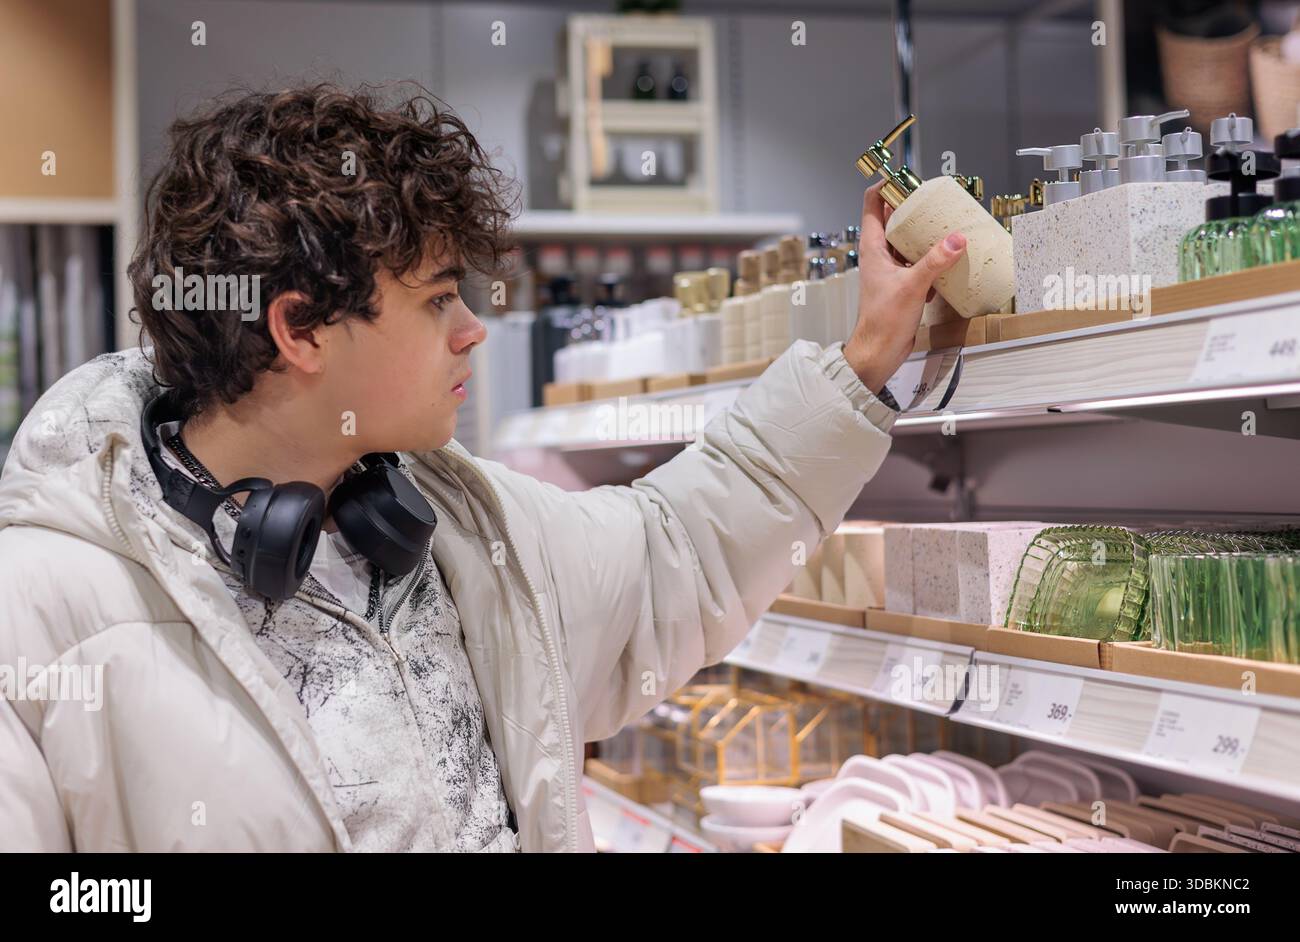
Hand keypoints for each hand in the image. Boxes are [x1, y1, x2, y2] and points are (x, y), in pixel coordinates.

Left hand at [843, 180, 966, 395]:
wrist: (879, 352)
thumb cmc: (883, 321)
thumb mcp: (912, 286)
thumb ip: (935, 261)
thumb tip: (957, 239)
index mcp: (872, 248)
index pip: (873, 204)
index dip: (887, 186)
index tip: (909, 177)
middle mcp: (879, 255)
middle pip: (894, 220)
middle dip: (914, 209)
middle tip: (938, 200)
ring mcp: (890, 270)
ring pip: (908, 243)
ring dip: (926, 235)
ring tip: (949, 225)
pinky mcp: (902, 285)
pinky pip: (918, 263)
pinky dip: (932, 260)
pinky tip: (949, 261)